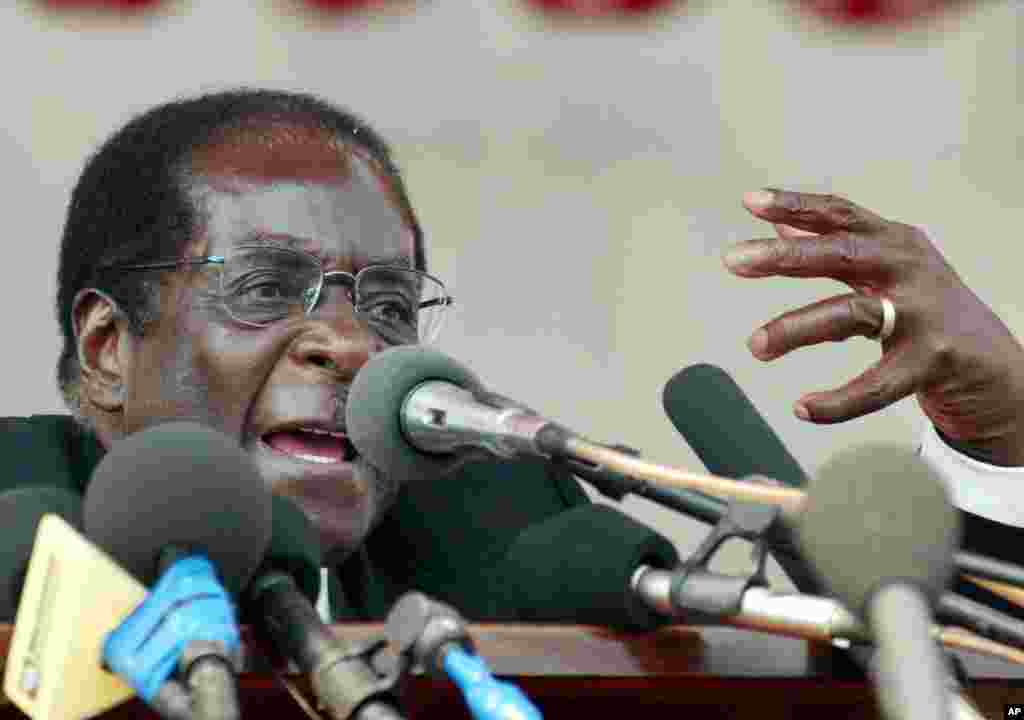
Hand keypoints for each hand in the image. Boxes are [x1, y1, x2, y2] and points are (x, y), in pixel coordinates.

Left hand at [723, 188, 1023, 465]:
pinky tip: (803, 408)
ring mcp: (922, 312)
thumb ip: (838, 249)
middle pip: (841, 252)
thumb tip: (783, 226)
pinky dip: (838, 401)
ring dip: (795, 328)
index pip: (840, 215)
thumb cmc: (930, 314)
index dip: (796, 205)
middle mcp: (909, 268)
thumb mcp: (887, 271)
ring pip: (851, 313)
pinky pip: (877, 384)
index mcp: (894, 242)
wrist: (996, 367)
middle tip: (733, 259)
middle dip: (785, 255)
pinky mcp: (933, 359)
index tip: (751, 201)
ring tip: (755, 347)